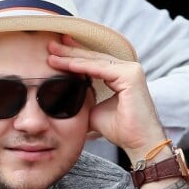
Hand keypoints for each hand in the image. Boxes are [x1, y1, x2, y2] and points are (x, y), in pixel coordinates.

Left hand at [46, 36, 161, 152]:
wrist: (138, 143)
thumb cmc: (121, 130)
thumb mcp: (94, 110)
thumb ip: (82, 99)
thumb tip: (60, 99)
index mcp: (122, 75)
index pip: (94, 62)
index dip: (74, 57)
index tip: (54, 54)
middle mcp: (129, 69)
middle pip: (94, 58)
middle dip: (70, 52)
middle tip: (50, 45)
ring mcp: (131, 71)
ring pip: (95, 61)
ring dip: (72, 57)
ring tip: (52, 53)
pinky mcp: (131, 76)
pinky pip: (101, 69)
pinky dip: (82, 66)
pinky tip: (66, 64)